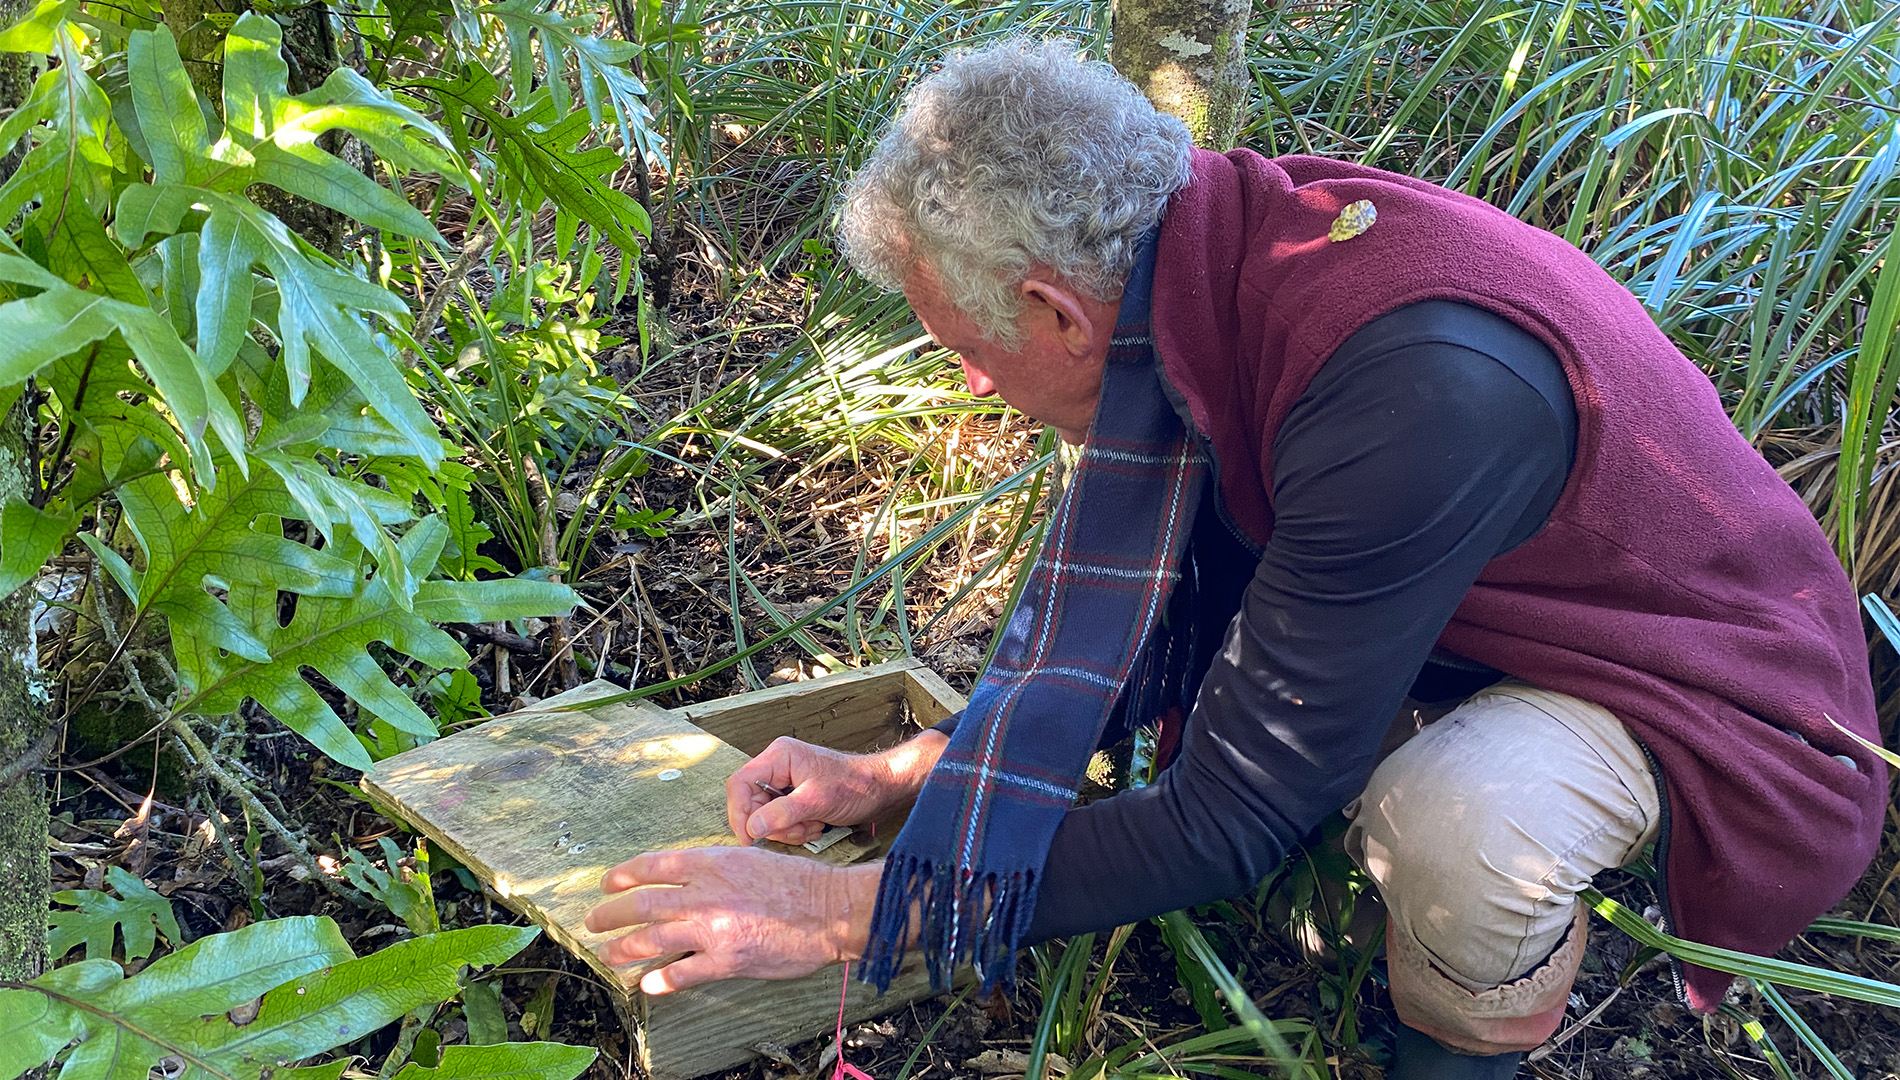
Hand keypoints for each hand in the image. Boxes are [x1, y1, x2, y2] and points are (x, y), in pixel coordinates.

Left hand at [584, 846, 882, 993]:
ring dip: (623, 948)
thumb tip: (685, 881)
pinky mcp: (725, 961)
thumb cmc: (796, 881)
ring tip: (609, 954)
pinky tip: (648, 984)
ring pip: (651, 939)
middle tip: (594, 922)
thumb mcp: (749, 858)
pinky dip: (660, 979)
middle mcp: (704, 894)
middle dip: (610, 914)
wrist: (828, 909)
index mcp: (710, 863)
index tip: (607, 884)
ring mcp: (712, 929)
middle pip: (641, 904)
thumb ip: (714, 869)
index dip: (623, 876)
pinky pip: (681, 973)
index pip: (652, 866)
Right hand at [725, 732, 947, 844]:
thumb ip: (782, 813)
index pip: (740, 784)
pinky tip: (815, 826)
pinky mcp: (794, 796)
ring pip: (766, 815)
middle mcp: (778, 766)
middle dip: (773, 824)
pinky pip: (780, 819)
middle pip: (751, 803)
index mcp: (778, 757)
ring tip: (812, 827)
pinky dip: (795, 829)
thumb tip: (752, 828)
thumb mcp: (816, 801)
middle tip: (798, 831)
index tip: (749, 839)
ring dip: (787, 829)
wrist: (881, 789)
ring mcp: (785, 781)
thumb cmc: (854, 786)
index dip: (739, 813)